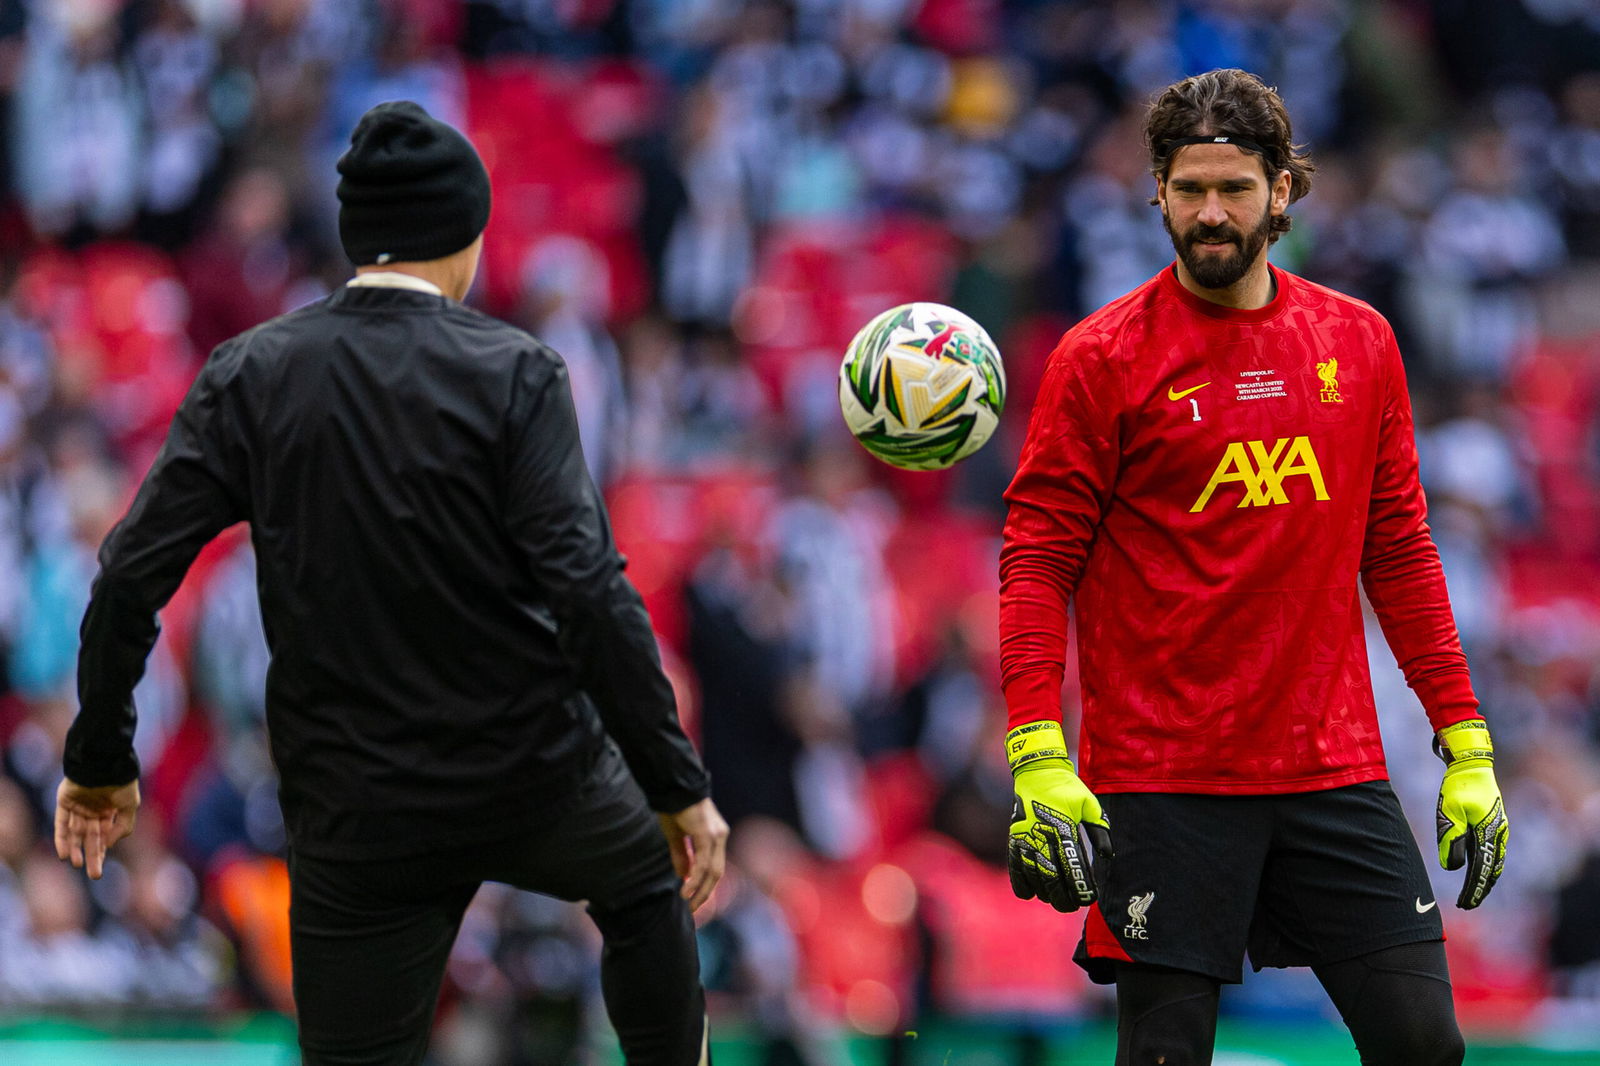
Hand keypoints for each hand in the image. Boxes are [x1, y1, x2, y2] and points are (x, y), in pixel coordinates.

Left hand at [54, 777, 140, 879]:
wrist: (104, 762)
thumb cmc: (121, 782)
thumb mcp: (130, 805)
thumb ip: (123, 826)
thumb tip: (110, 845)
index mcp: (109, 811)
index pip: (103, 836)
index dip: (102, 852)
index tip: (100, 868)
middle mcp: (93, 810)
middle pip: (90, 838)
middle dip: (92, 856)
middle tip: (95, 875)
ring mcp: (78, 807)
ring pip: (75, 833)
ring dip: (75, 849)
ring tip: (75, 864)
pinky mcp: (64, 802)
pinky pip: (61, 824)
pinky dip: (62, 839)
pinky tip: (64, 853)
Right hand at [657, 797, 728, 911]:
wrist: (674, 787)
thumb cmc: (675, 808)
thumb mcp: (677, 835)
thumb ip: (682, 855)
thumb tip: (684, 876)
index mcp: (716, 836)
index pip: (715, 867)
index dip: (706, 885)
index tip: (694, 900)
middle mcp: (720, 836)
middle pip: (717, 873)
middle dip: (705, 893)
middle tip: (693, 909)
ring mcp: (716, 836)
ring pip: (713, 871)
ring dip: (701, 890)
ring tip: (689, 903)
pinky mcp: (707, 835)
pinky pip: (703, 863)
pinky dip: (695, 878)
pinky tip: (686, 889)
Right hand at [1005, 721, 1112, 912]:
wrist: (1037, 772)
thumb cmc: (1067, 789)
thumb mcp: (1089, 804)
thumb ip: (1099, 830)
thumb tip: (1107, 856)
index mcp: (1064, 829)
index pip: (1073, 867)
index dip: (1081, 887)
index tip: (1088, 899)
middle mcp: (1043, 836)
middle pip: (1052, 878)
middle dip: (1063, 898)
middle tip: (1071, 905)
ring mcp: (1025, 838)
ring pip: (1033, 877)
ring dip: (1045, 893)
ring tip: (1055, 898)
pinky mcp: (1014, 838)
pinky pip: (1015, 867)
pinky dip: (1022, 883)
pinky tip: (1032, 892)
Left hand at [1435, 720, 1507, 909]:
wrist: (1472, 765)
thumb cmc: (1458, 787)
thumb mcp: (1449, 813)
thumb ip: (1451, 840)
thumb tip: (1452, 868)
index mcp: (1487, 834)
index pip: (1481, 870)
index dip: (1473, 889)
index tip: (1465, 904)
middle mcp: (1498, 834)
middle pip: (1491, 870)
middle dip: (1480, 889)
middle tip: (1468, 904)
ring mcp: (1500, 829)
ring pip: (1495, 862)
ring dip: (1485, 879)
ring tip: (1475, 893)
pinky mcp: (1496, 824)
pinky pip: (1494, 851)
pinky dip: (1488, 865)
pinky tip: (1481, 870)